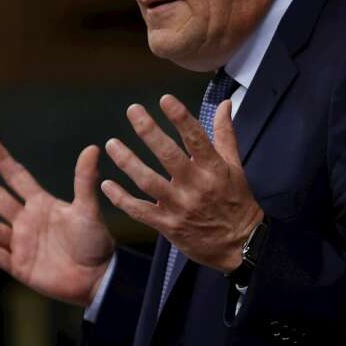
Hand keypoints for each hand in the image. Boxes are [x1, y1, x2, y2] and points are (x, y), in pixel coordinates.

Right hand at [0, 140, 114, 306]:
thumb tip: (92, 148)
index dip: (4, 163)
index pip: (18, 178)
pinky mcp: (20, 266)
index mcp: (42, 204)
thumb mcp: (88, 209)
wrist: (99, 277)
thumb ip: (84, 180)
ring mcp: (21, 244)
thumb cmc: (95, 241)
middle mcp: (27, 221)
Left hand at [100, 95, 262, 272]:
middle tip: (133, 110)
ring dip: (127, 161)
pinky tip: (106, 184)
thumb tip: (224, 104)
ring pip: (148, 181)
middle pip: (168, 155)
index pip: (196, 138)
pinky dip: (121, 198)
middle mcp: (196, 186)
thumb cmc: (236, 201)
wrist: (239, 246)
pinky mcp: (168, 225)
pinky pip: (139, 210)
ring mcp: (180, 206)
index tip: (165, 99)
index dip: (180, 118)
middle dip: (148, 131)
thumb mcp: (235, 167)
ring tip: (112, 144)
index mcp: (214, 169)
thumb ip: (225, 134)